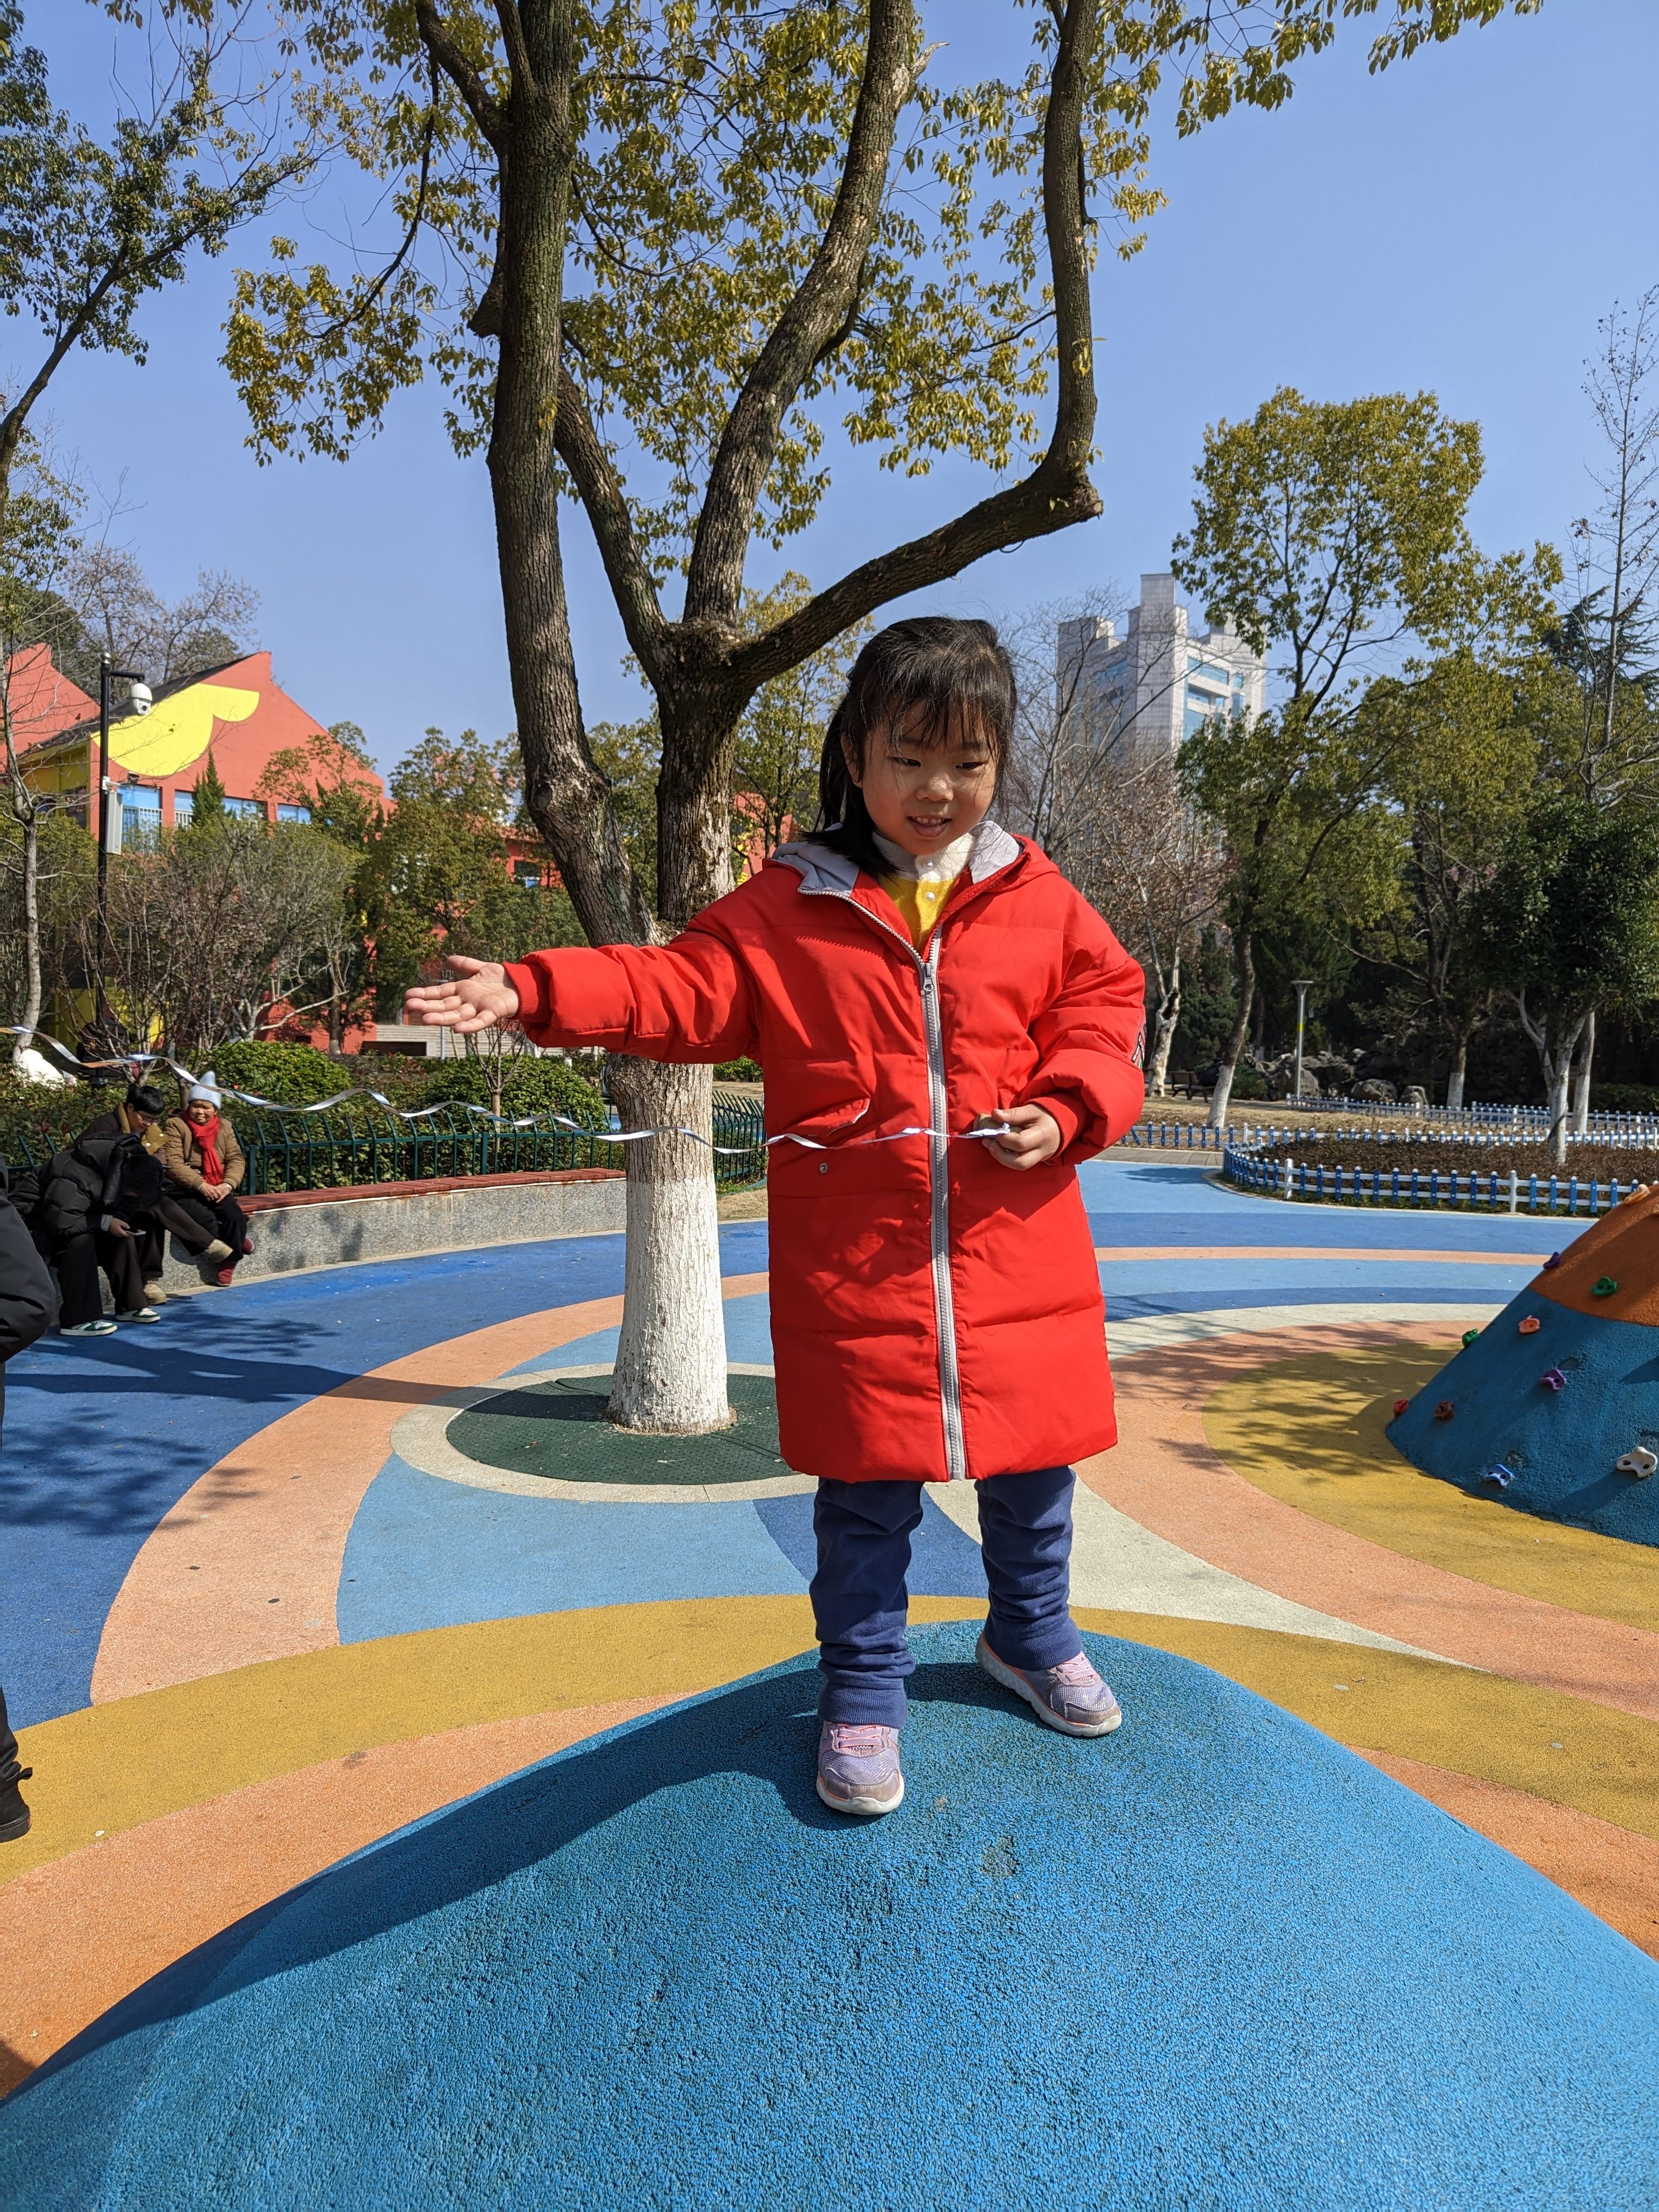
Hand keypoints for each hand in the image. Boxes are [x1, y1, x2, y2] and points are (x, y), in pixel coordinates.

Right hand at [109, 1217, 130, 1236]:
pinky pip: (117, 1234)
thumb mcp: (120, 1222)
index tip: (131, 1232)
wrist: (106, 1222)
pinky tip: (120, 1229)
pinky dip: (120, 1233)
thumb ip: (125, 1225)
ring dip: (122, 1233)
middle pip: (123, 1235)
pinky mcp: (113, 1233)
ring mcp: (114, 1233)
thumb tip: (128, 1227)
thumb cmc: (113, 1221)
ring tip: (124, 1229)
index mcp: (119, 1231)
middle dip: (126, 1233)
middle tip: (127, 1230)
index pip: (125, 1235)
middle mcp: (117, 1233)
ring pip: (120, 1235)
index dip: (129, 1234)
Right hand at [206, 1181, 230, 1200]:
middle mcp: (213, 1192)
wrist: (202, 1185)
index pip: (220, 1194)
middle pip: (216, 1197)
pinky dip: (209, 1199)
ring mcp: (209, 1194)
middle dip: (216, 1198)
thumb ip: (216, 1189)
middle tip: (214, 1197)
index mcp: (215, 1189)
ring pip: (213, 1199)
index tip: (219, 1195)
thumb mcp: (213, 1186)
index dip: (219, 1195)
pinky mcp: (206, 1196)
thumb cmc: (208, 1186)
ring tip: (211, 1197)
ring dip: (212, 1199)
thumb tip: (220, 1192)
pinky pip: (209, 1199)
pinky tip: (208, 1197)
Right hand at [404, 955, 520, 1035]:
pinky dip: (469, 1025)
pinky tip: (457, 1030)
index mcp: (463, 991)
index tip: (408, 995)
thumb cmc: (502, 979)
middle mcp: (468, 1001)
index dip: (425, 994)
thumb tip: (447, 960)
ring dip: (441, 1018)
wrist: (524, 984)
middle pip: (444, 1005)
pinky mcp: (493, 1012)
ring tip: (425, 1020)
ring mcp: (479, 1007)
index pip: (440, 993)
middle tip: (409, 1007)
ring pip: (457, 1014)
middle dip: (427, 1007)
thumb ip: (465, 965)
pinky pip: (480, 1021)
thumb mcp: (480, 968)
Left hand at [972, 1102, 1061, 1171]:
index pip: (1021, 1143)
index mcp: (1042, 1135)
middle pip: (1019, 1163)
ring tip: (990, 1145)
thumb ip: (1013, 1114)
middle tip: (988, 1141)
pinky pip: (1018, 1164)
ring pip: (1018, 1166)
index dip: (1004, 1138)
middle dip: (999, 1154)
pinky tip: (998, 1148)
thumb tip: (994, 1114)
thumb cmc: (1044, 1116)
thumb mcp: (1031, 1110)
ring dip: (1000, 1157)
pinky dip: (1005, 1158)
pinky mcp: (1033, 1162)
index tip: (995, 1129)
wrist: (1060, 1126)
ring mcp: (1038, 1159)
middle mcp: (1041, 1151)